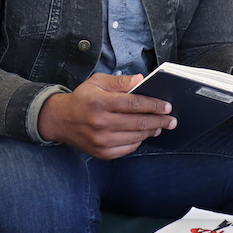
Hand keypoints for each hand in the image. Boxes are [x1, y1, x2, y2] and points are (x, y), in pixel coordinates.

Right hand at [37, 73, 176, 159]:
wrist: (61, 120)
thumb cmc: (82, 99)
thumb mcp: (97, 82)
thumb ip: (120, 81)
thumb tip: (140, 79)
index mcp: (100, 102)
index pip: (134, 104)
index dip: (153, 105)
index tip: (166, 106)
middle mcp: (100, 123)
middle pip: (138, 122)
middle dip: (159, 121)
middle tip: (171, 120)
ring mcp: (101, 140)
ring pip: (135, 137)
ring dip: (151, 131)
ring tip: (160, 126)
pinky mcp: (102, 152)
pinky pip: (128, 148)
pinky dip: (139, 141)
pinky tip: (144, 134)